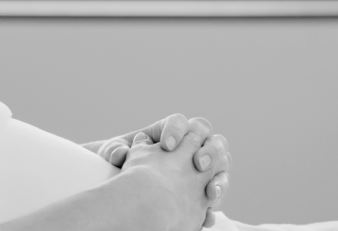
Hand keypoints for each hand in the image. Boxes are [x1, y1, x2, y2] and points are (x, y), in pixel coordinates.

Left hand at [85, 115, 229, 226]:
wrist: (127, 188)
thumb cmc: (121, 163)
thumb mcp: (114, 154)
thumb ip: (115, 151)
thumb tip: (119, 154)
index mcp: (169, 131)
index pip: (181, 122)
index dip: (177, 131)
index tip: (167, 146)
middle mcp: (190, 146)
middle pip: (212, 140)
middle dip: (209, 151)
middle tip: (197, 164)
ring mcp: (202, 167)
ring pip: (223, 166)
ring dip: (220, 179)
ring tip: (210, 192)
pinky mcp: (204, 189)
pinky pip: (217, 194)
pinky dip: (215, 204)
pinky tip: (207, 214)